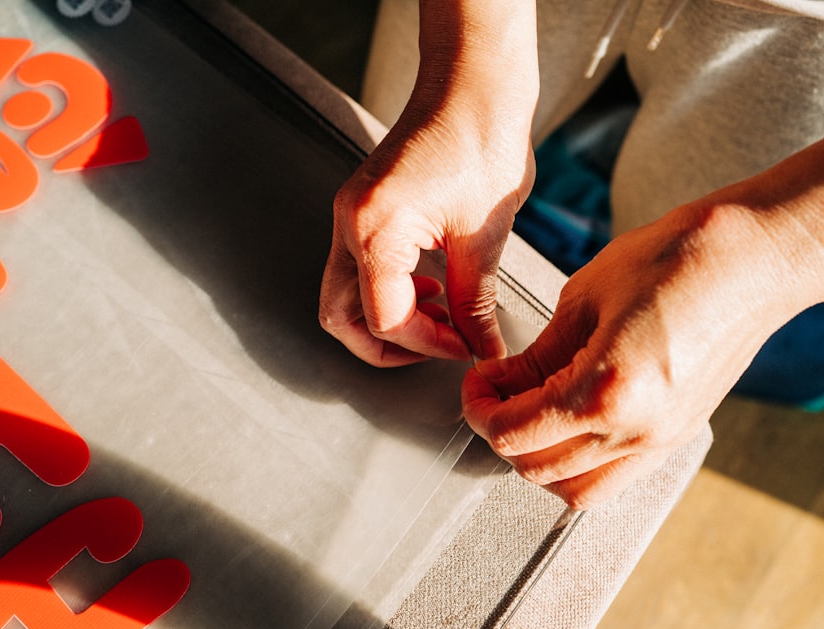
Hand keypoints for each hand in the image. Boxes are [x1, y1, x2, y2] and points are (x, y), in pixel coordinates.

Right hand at [319, 87, 534, 365]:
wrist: (472, 84)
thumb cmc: (480, 139)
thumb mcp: (484, 234)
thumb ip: (475, 301)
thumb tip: (481, 345)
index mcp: (374, 230)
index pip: (385, 319)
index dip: (429, 345)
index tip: (466, 345)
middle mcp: (349, 224)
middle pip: (339, 317)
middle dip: (387, 345)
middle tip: (435, 348)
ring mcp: (349, 215)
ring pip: (344, 295)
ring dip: (387, 317)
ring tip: (438, 313)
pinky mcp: (362, 209)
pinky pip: (358, 267)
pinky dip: (388, 289)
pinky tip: (429, 284)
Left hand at [462, 202, 802, 507]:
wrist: (754, 260)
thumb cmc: (678, 259)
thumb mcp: (584, 297)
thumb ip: (537, 355)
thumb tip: (502, 383)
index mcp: (606, 390)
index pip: (514, 432)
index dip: (479, 409)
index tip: (476, 384)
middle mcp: (636, 429)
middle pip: (536, 468)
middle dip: (500, 432)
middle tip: (492, 395)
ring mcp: (661, 440)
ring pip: (574, 489)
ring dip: (537, 460)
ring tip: (526, 415)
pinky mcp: (676, 436)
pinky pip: (614, 479)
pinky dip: (577, 466)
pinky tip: (566, 428)